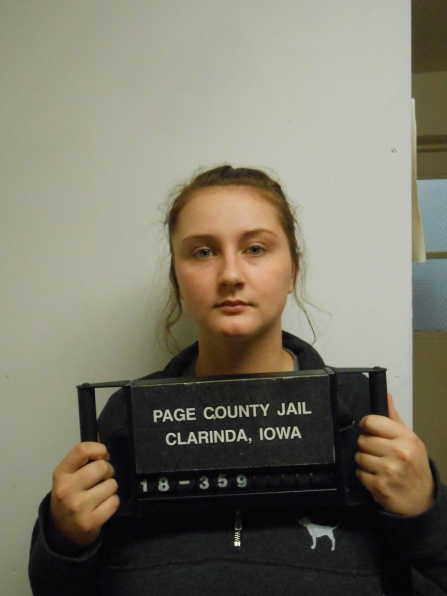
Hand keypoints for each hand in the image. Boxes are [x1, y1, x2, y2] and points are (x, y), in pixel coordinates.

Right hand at [48, 442, 119, 553]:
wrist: (61, 532)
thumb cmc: (69, 497)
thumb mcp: (69, 476)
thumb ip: (83, 458)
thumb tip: (100, 435)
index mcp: (61, 474)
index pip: (82, 450)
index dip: (99, 449)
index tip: (103, 456)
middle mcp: (67, 489)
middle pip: (102, 467)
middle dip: (108, 471)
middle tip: (102, 479)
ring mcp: (78, 507)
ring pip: (112, 485)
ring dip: (110, 488)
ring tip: (100, 495)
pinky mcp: (90, 522)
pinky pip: (114, 502)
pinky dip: (112, 503)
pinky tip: (102, 507)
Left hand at [355, 394, 434, 515]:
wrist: (422, 499)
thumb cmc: (414, 466)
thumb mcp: (410, 440)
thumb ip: (394, 419)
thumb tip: (386, 396)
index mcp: (406, 438)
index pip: (372, 422)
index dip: (366, 426)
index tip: (368, 431)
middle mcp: (398, 453)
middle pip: (362, 440)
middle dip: (366, 446)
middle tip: (378, 453)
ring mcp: (389, 471)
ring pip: (359, 456)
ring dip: (364, 462)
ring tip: (377, 466)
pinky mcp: (379, 486)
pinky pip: (359, 474)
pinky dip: (364, 476)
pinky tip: (377, 477)